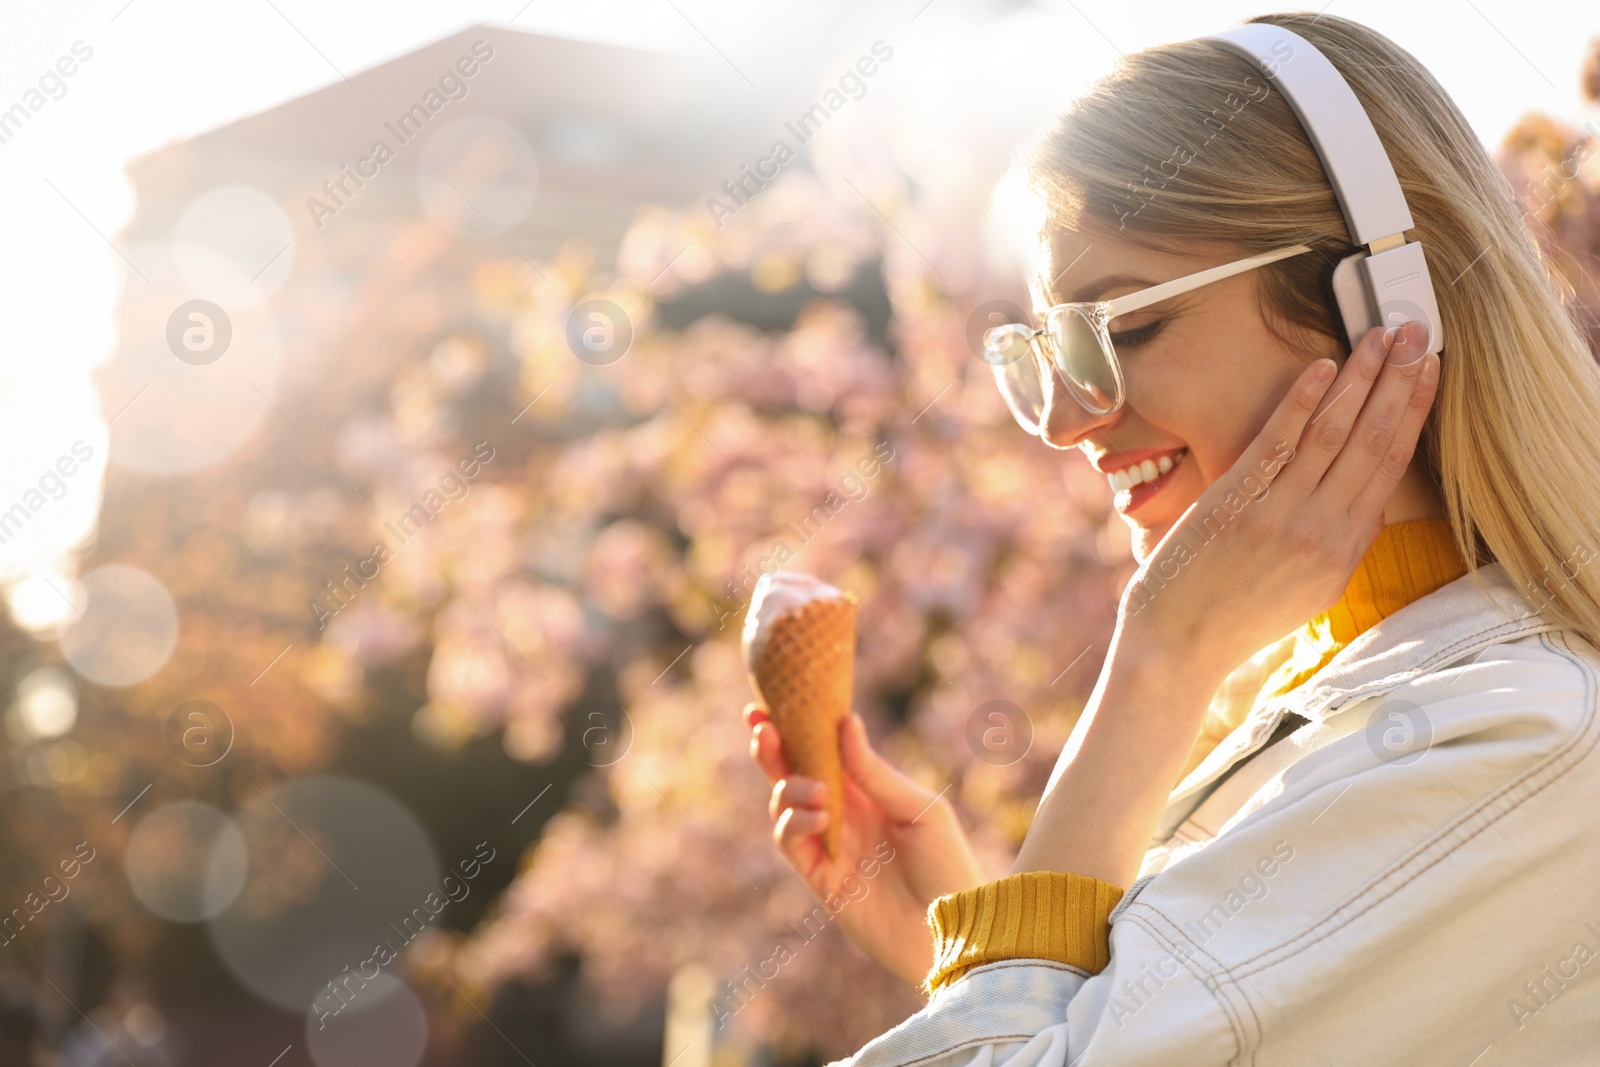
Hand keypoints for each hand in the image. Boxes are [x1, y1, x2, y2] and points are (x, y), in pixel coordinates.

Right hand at [745, 702, 987, 988]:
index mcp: (869, 790)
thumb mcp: (920, 810)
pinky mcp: (820, 878)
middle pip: (793, 772)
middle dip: (772, 748)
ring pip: (784, 805)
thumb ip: (876, 773)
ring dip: (789, 786)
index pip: (824, 751)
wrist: (954, 932)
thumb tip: (845, 721)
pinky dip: (794, 822)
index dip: (798, 727)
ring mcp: (829, 845)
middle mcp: (844, 814)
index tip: (772, 701)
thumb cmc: (949, 867)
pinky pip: (790, 842)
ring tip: (817, 789)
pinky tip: (818, 815)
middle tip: (760, 726)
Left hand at [1121, 320, 1440, 677]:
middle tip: (1420, 333)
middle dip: (1400, 382)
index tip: (1431, 372)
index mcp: (1345, 553)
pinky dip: (1302, 402)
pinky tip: (1323, 366)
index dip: (1414, 414)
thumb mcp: (1307, 592)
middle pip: (1374, 442)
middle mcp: (1323, 532)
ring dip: (1361, 379)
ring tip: (1383, 334)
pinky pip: (1278, 443)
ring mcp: (1280, 517)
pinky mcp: (1237, 505)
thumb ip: (1339, 546)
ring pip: (1334, 435)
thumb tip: (1365, 504)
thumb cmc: (1234, 620)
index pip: (1391, 468)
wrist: (1177, 650)